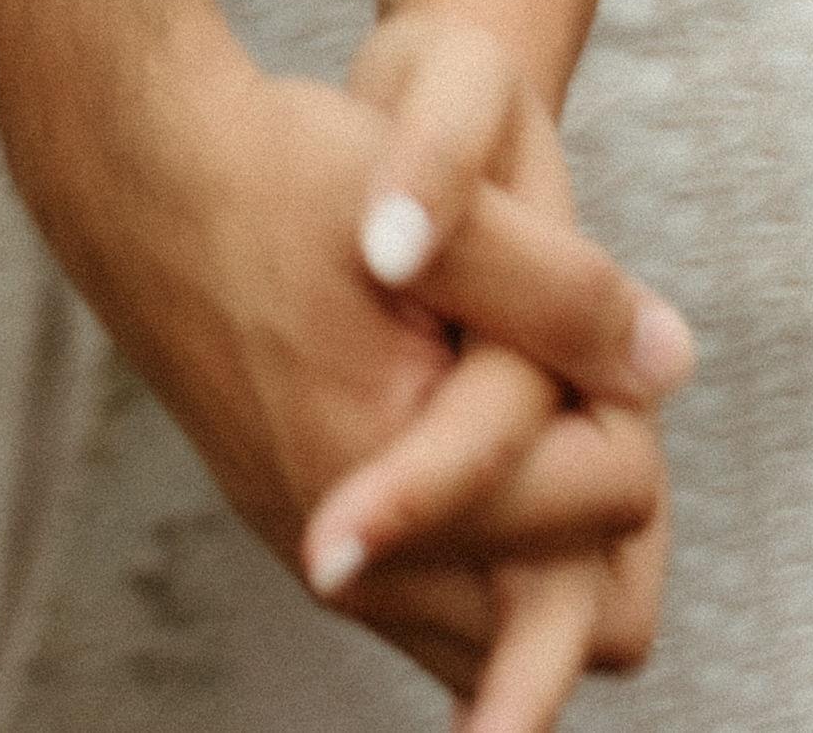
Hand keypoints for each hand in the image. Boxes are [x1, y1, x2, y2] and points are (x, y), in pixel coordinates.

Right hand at [305, 13, 683, 728]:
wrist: (140, 180)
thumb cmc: (285, 177)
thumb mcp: (443, 208)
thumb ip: (561, 292)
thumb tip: (671, 361)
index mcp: (395, 486)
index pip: (609, 495)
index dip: (620, 389)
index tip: (579, 314)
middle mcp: (361, 565)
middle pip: (579, 614)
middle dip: (603, 494)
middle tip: (573, 379)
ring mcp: (335, 568)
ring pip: (512, 635)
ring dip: (556, 540)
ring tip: (544, 410)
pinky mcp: (318, 544)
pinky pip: (448, 617)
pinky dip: (498, 554)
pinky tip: (496, 449)